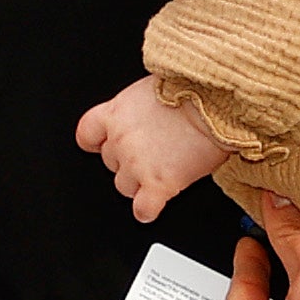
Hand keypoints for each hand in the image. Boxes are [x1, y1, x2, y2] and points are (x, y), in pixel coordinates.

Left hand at [75, 77, 227, 221]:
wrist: (212, 103)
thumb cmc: (190, 90)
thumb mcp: (150, 89)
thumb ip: (137, 109)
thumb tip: (143, 118)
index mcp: (115, 114)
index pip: (87, 135)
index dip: (97, 143)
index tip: (104, 146)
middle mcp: (120, 141)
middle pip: (110, 163)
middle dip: (127, 161)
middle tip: (151, 154)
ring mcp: (136, 165)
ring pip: (123, 187)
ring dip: (139, 183)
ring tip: (161, 172)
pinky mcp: (157, 184)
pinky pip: (143, 209)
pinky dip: (147, 210)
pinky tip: (156, 204)